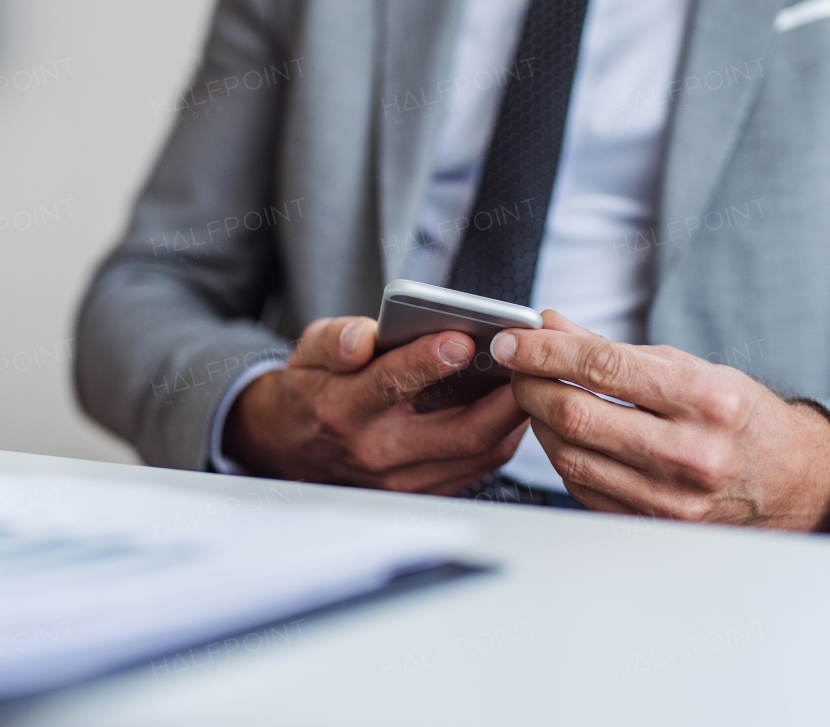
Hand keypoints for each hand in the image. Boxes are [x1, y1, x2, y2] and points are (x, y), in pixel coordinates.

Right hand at [224, 316, 528, 494]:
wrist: (297, 445)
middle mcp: (376, 451)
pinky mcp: (424, 491)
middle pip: (456, 432)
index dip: (428, 361)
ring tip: (531, 380)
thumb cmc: (315, 390)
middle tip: (528, 365)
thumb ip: (336, 340)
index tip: (462, 338)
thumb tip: (362, 337)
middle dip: (502, 399)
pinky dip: (502, 436)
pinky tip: (512, 406)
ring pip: (478, 454)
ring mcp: (404, 479)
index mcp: (344, 409)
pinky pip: (478, 466)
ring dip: (511, 418)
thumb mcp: (310, 352)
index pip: (391, 384)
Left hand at [491, 311, 829, 531]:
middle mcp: (690, 452)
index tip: (513, 341)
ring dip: (539, 421)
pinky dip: (562, 454)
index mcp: (706, 399)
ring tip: (542, 397)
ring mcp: (670, 497)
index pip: (603, 366)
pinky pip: (581, 486)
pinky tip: (567, 434)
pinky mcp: (651, 524)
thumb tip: (550, 324)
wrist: (789, 481)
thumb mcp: (688, 366)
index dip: (545, 350)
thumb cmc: (738, 416)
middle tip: (518, 368)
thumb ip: (612, 347)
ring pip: (569, 455)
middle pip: (576, 415)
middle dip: (530, 386)